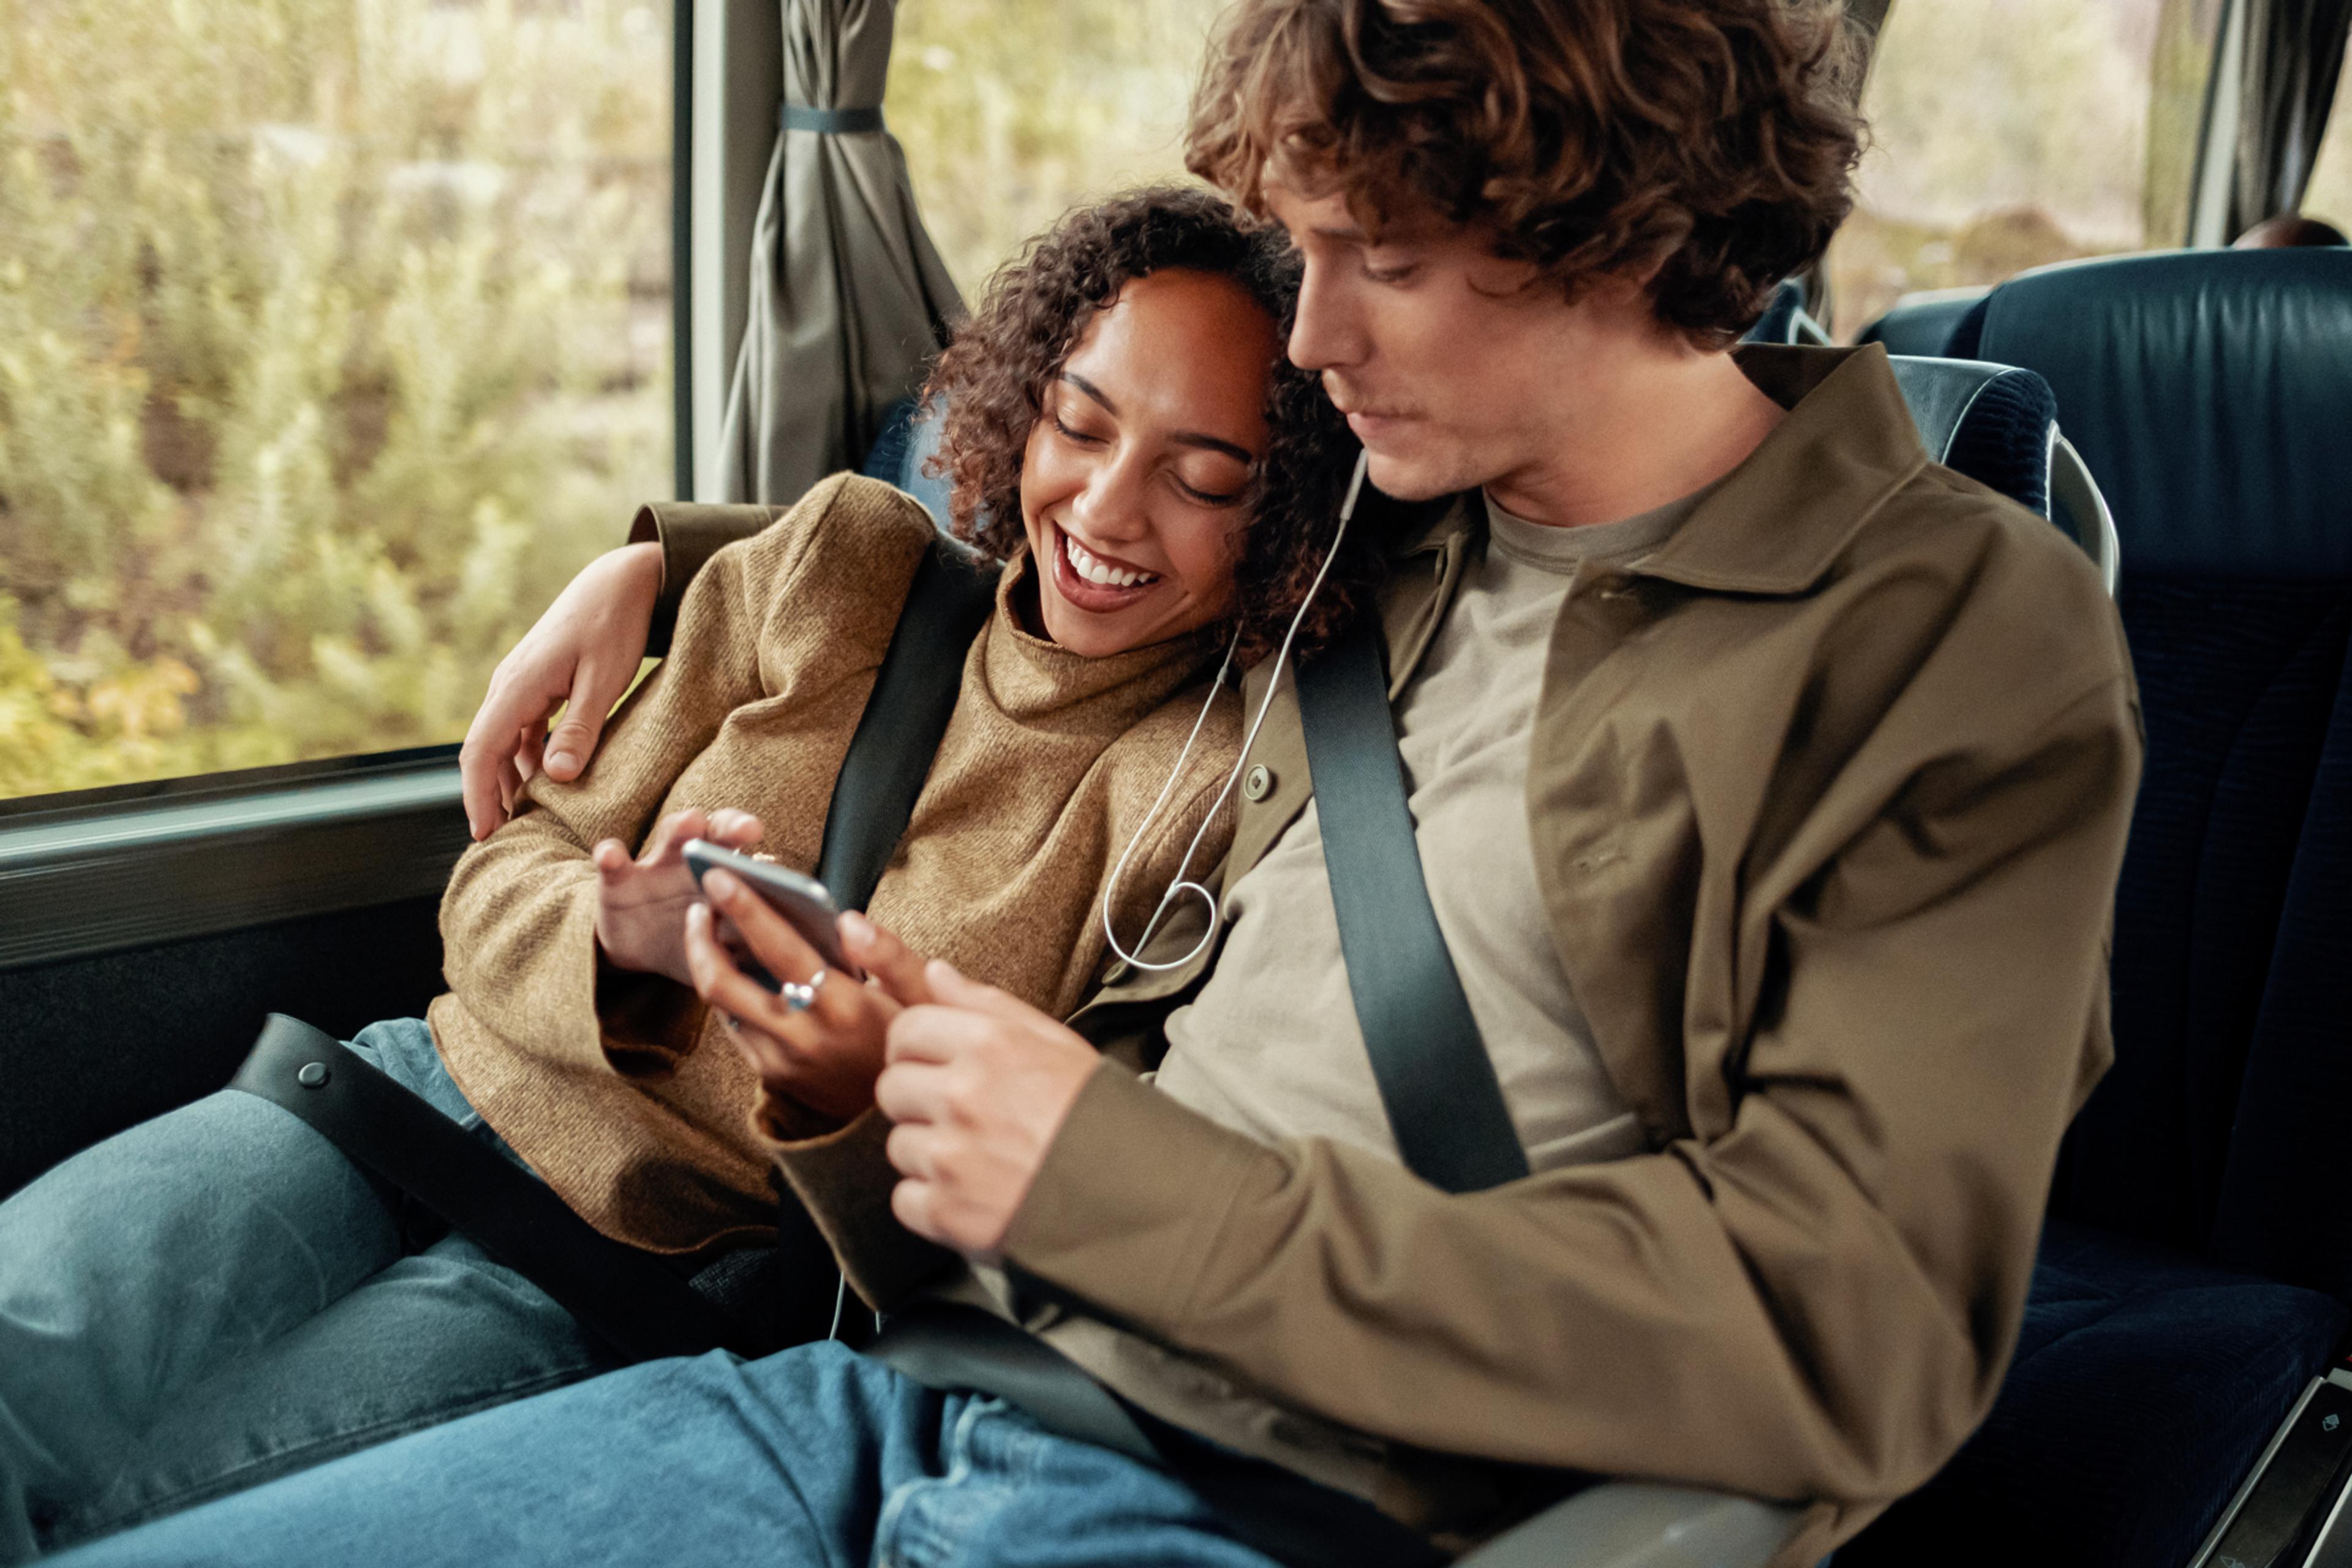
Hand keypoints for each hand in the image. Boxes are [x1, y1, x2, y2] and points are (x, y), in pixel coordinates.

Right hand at [460, 540, 663, 840]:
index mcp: (518, 684)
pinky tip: (544, 784)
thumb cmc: (615, 624)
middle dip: (487, 796)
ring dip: (507, 780)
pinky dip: (526, 760)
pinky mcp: (536, 684)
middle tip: (502, 838)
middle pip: (483, 750)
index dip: (477, 794)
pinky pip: (520, 730)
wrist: (620, 580)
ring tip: (523, 820)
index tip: (483, 832)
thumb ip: (580, 728)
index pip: (481, 749)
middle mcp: (509, 684)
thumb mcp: (604, 679)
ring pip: (501, 742)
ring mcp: (520, 683)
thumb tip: (555, 777)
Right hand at [594, 808, 761, 985]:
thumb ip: (756, 943)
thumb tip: (800, 958)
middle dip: (732, 826)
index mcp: (730, 876)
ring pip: (670, 836)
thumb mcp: (727, 946)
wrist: (642, 948)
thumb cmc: (698, 940)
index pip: (753, 857)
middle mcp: (698, 861)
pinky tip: (612, 855)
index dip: (764, 861)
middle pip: (718, 833)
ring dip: (681, 827)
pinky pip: (613, 863)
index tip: (775, 865)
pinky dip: (611, 855)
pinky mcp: (618, 880)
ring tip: (692, 824)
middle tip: (748, 829)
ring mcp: (657, 866)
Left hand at [688, 880, 938, 1125]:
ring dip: (706, 962)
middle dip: (701, 937)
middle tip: (699, 901)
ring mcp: (782, 1061)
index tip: (720, 876)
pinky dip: (727, 993)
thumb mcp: (918, 996)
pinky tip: (733, 968)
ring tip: (708, 928)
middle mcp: (805, 1037)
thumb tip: (848, 920)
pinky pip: (734, 1027)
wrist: (897, 1114)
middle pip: (725, 985)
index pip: (782, 952)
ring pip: (720, 1007)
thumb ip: (888, 955)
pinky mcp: (771, 1076)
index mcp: (846, 1008)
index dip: (746, 911)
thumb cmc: (909, 1042)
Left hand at [876, 963, 1099, 1261]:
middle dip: (918, 1100)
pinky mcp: (947, 1212)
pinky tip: (975, 1196)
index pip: (906, 1030)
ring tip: (980, 1159)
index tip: (934, 1065)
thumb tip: (934, 972)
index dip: (916, 1048)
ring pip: (898, 1145)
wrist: (1139, 1199)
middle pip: (892, 1087)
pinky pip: (906, 1199)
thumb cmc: (1099, 1116)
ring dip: (929, 1154)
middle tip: (961, 1117)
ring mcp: (952, 1156)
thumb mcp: (1055, 1042)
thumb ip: (987, 1004)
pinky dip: (933, 1203)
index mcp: (990, 1044)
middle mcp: (963, 1094)